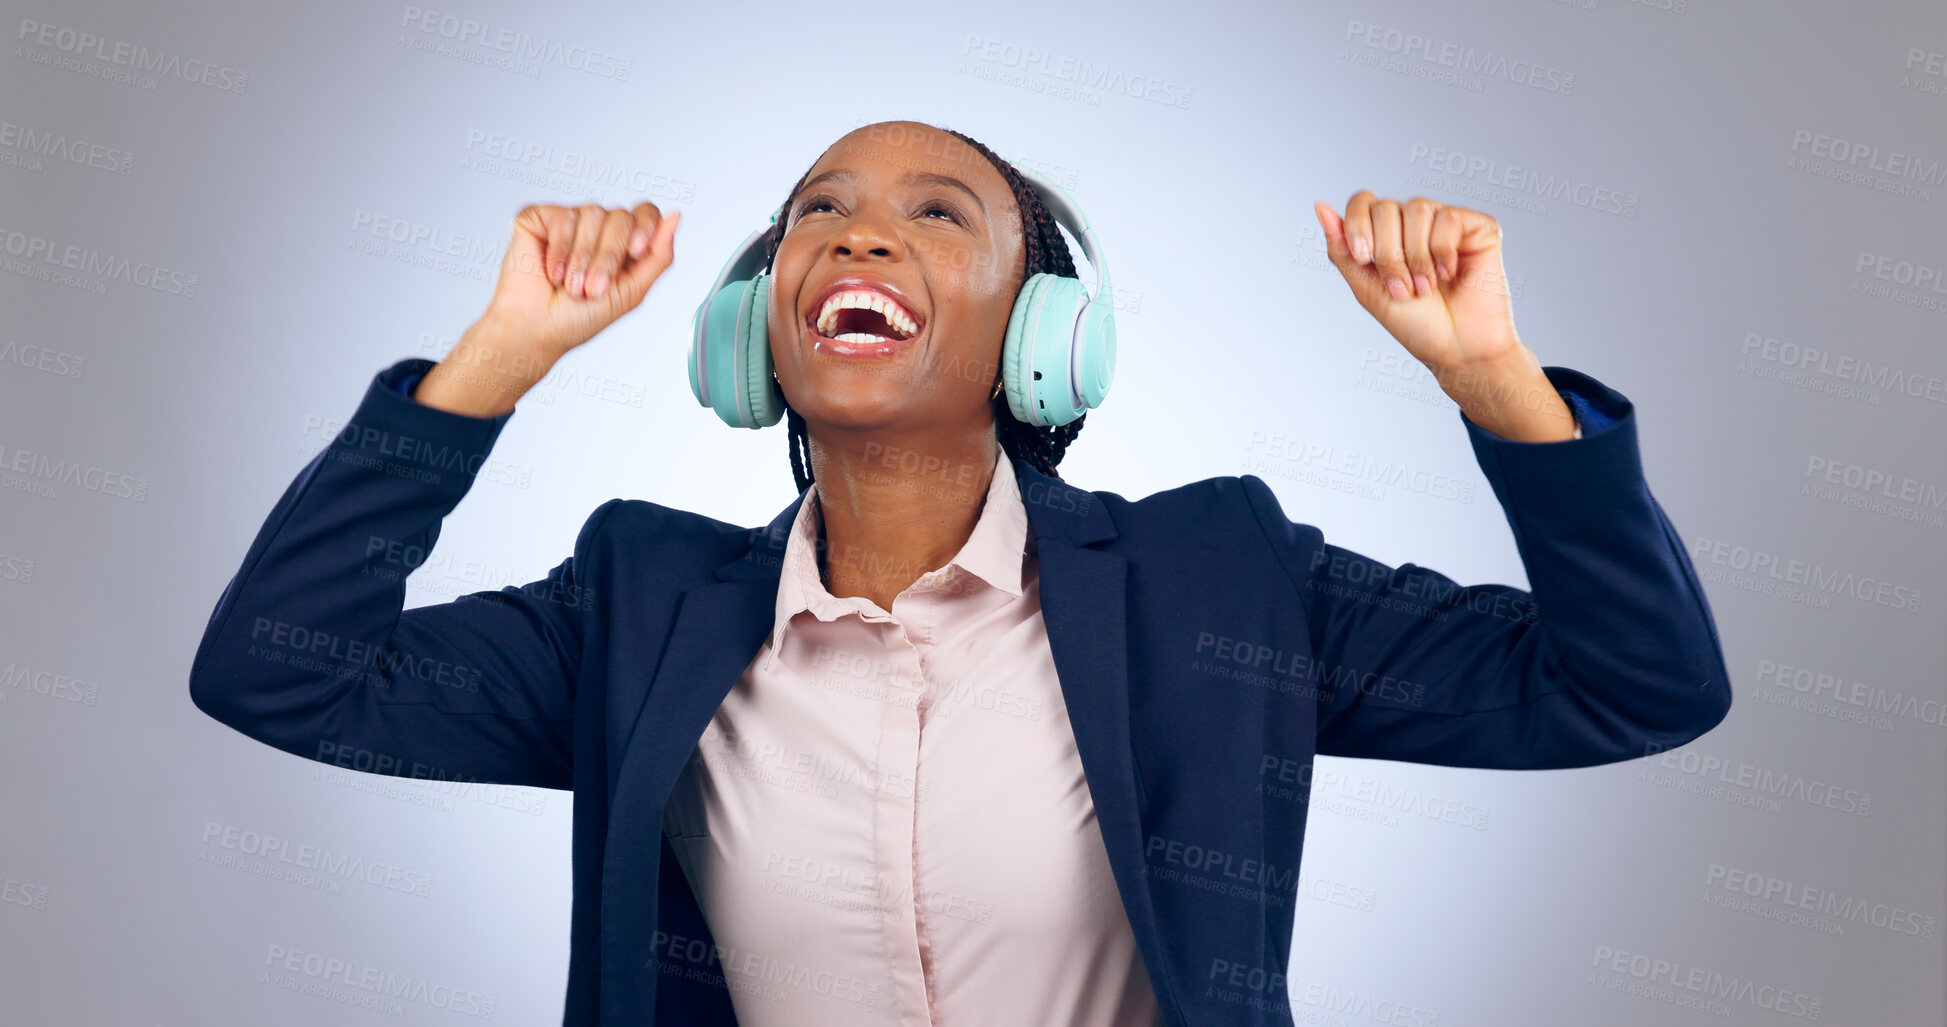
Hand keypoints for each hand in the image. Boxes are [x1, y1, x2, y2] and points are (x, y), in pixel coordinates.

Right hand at [413, 202, 677, 417]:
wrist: (537, 330)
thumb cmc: (579, 318)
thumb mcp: (632, 291)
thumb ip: (659, 255)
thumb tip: (676, 216)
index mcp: (622, 244)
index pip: (644, 212)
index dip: (644, 226)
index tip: (636, 252)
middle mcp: (597, 228)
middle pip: (621, 216)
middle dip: (609, 256)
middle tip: (593, 288)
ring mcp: (569, 221)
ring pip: (593, 213)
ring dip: (583, 258)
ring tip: (571, 285)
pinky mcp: (540, 218)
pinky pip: (563, 216)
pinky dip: (560, 249)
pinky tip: (552, 271)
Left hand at [1315, 193, 1571, 440]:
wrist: (1457, 350)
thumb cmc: (1415, 324)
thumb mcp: (1367, 288)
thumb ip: (1343, 250)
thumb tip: (1320, 207)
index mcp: (1387, 234)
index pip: (1363, 202)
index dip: (1358, 225)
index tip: (1363, 258)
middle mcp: (1416, 222)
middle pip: (1386, 207)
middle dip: (1388, 253)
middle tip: (1402, 288)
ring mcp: (1446, 222)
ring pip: (1417, 208)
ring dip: (1416, 257)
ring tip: (1426, 288)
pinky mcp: (1478, 227)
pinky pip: (1448, 218)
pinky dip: (1442, 251)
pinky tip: (1450, 274)